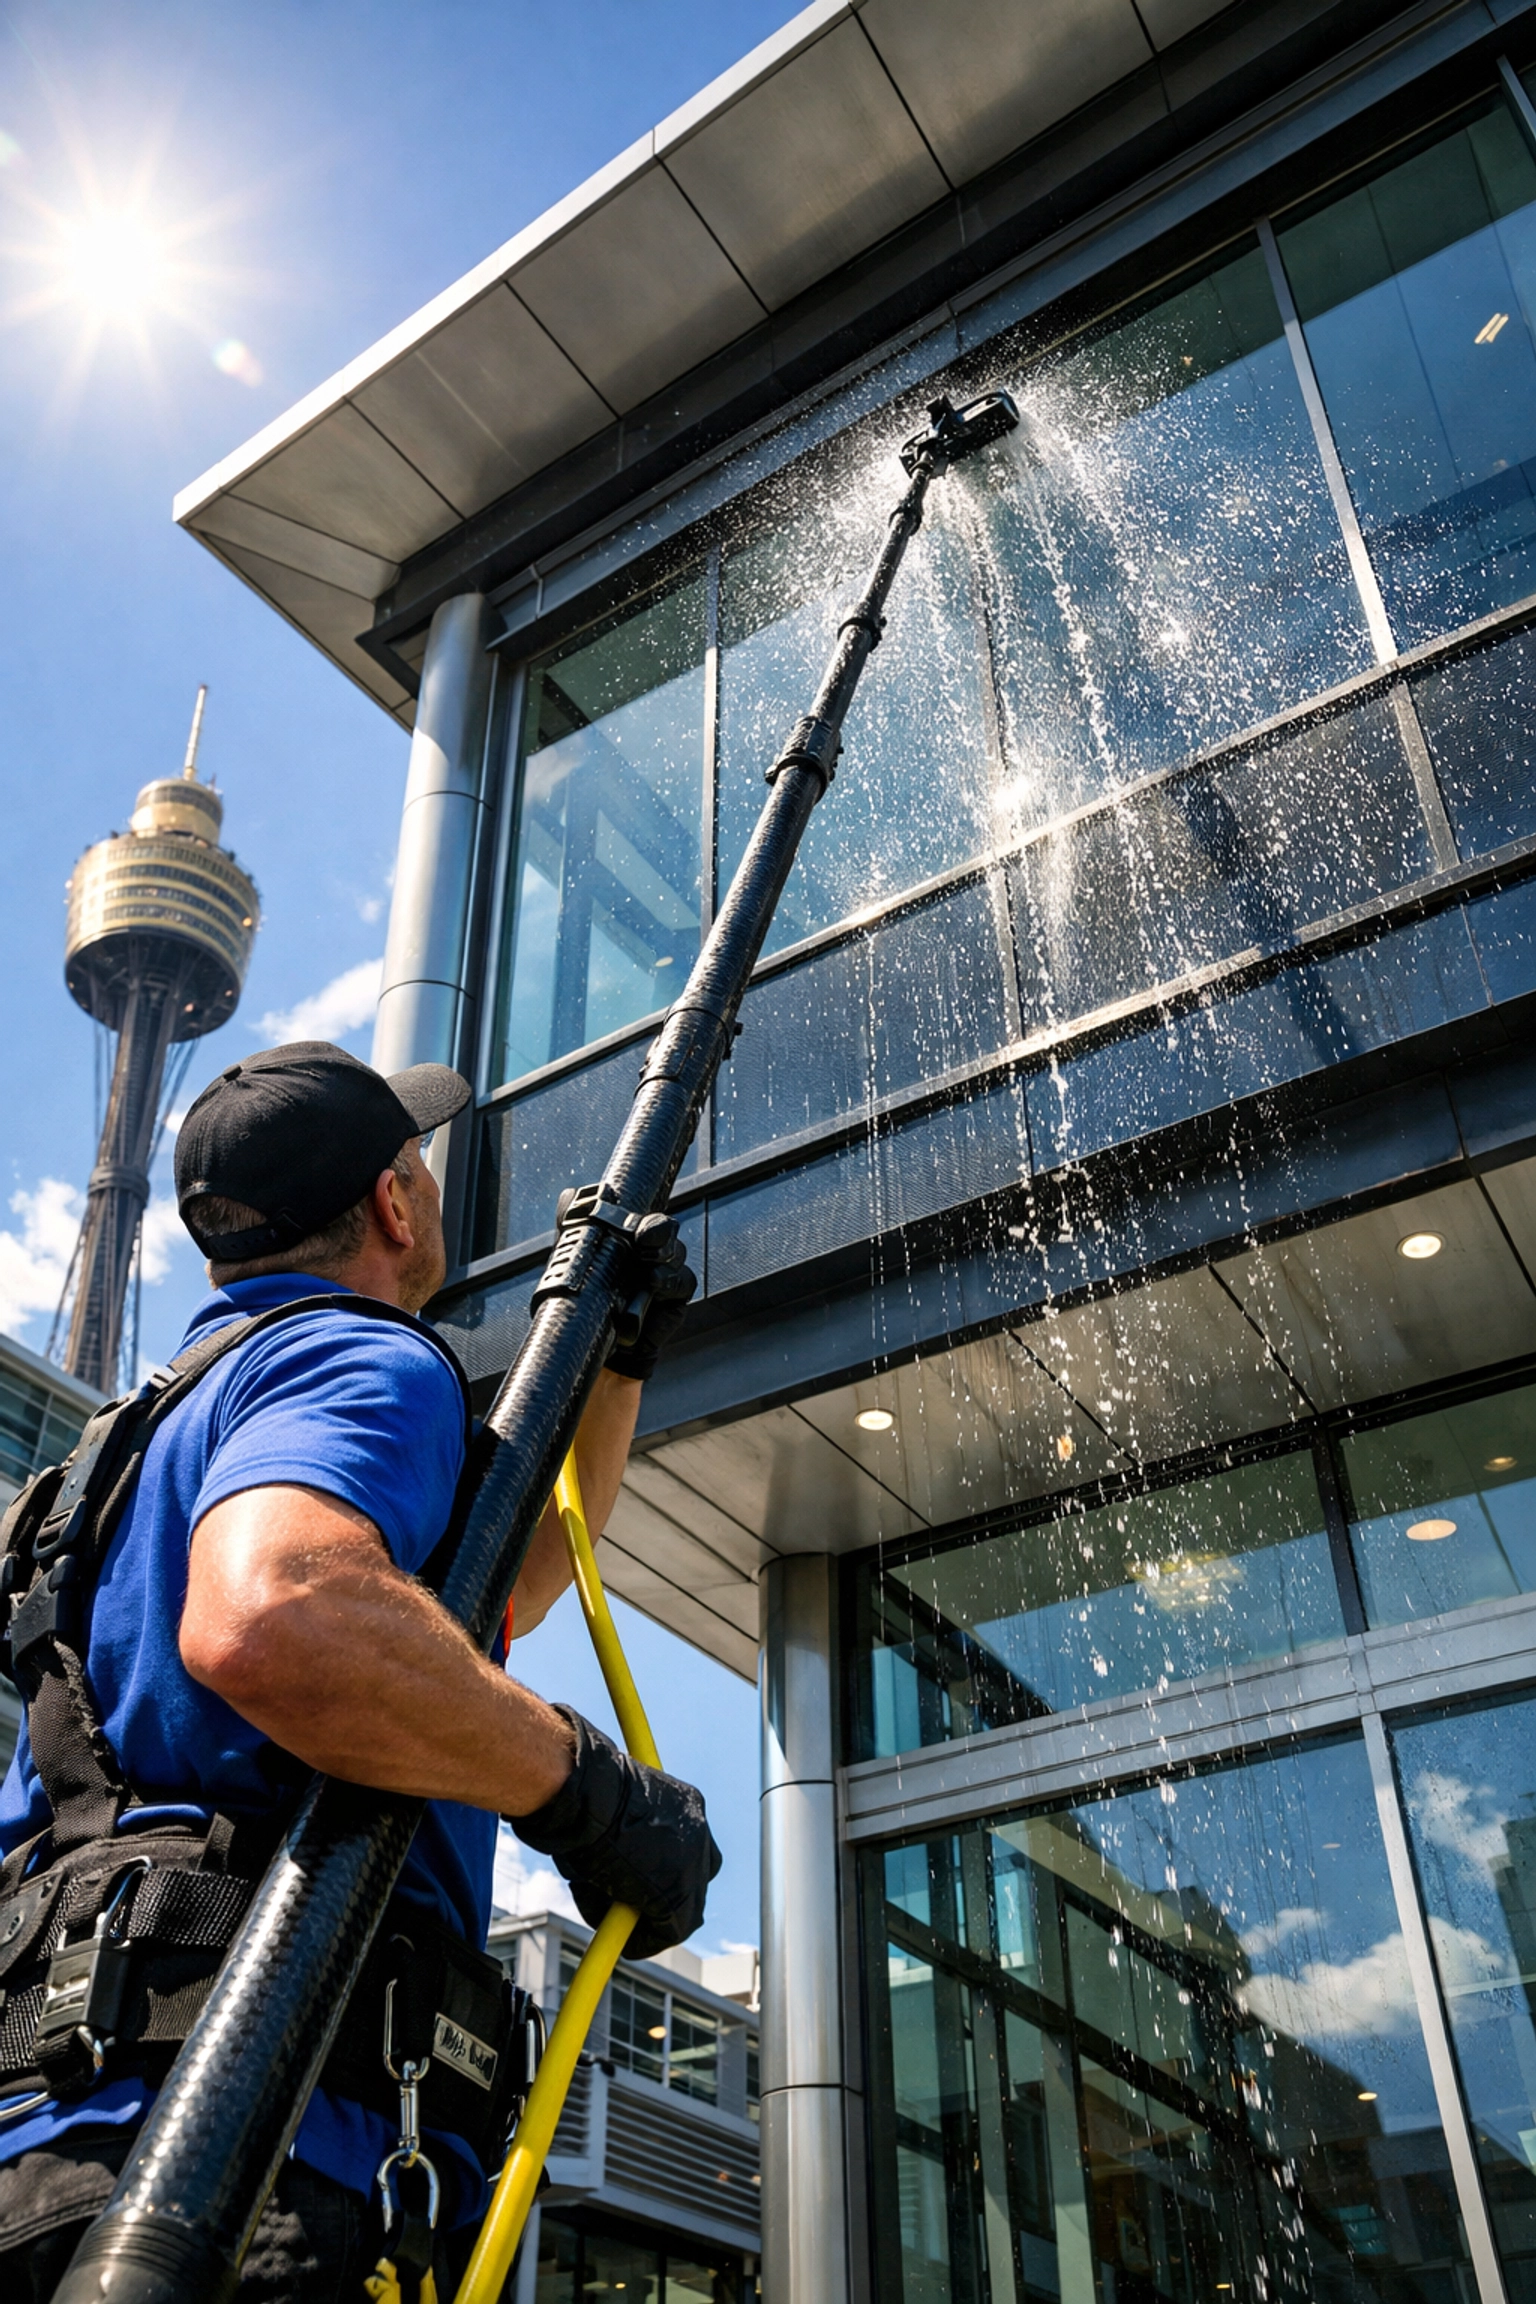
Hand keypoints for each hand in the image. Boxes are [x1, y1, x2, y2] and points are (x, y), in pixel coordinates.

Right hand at [508, 1707, 721, 1957]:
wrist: (591, 1799)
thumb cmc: (587, 1800)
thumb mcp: (612, 1820)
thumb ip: (624, 1849)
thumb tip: (607, 1881)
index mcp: (685, 1804)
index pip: (687, 1846)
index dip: (664, 1870)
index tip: (642, 1885)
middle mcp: (699, 1831)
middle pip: (694, 1877)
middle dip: (666, 1897)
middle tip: (637, 1912)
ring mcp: (694, 1863)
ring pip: (685, 1907)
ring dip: (657, 1924)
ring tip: (627, 1935)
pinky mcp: (680, 1895)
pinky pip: (671, 1929)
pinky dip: (649, 1941)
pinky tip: (627, 1946)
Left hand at [552, 1196, 697, 1382]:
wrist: (601, 1343)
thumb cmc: (591, 1299)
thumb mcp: (577, 1262)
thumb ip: (572, 1228)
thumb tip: (568, 1197)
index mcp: (631, 1238)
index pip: (647, 1218)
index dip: (648, 1219)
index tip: (638, 1227)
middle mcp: (653, 1252)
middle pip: (667, 1231)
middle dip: (658, 1231)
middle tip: (643, 1238)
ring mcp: (667, 1273)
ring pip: (676, 1254)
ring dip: (663, 1257)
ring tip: (647, 1267)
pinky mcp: (676, 1298)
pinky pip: (682, 1282)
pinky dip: (670, 1281)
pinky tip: (654, 1284)